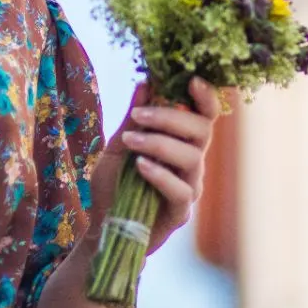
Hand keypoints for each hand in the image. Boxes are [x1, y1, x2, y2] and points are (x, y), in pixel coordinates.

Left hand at [87, 76, 221, 256]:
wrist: (101, 227)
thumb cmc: (113, 186)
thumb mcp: (116, 147)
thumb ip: (131, 119)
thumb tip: (145, 83)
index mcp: (181, 143)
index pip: (204, 117)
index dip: (206, 97)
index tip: (191, 80)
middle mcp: (191, 163)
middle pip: (203, 131)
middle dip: (172, 117)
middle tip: (141, 114)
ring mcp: (189, 188)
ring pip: (193, 158)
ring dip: (161, 143)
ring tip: (131, 140)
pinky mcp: (180, 213)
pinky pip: (181, 191)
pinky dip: (161, 175)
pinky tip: (140, 166)